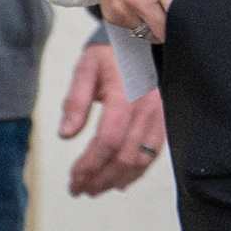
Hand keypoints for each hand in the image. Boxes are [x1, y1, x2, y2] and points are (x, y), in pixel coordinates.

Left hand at [59, 40, 168, 195]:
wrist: (139, 41)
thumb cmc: (109, 56)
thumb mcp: (84, 70)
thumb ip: (75, 101)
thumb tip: (65, 135)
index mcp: (126, 94)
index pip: (108, 139)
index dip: (90, 164)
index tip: (73, 178)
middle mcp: (148, 107)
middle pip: (125, 155)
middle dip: (100, 178)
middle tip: (79, 189)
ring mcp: (160, 115)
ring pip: (142, 159)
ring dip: (117, 179)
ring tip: (94, 189)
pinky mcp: (165, 121)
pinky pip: (153, 154)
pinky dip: (136, 172)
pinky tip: (119, 181)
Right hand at [86, 0, 198, 53]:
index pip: (181, 18)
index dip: (188, 19)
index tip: (189, 15)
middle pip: (164, 32)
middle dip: (172, 25)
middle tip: (173, 12)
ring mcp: (123, 7)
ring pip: (146, 32)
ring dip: (153, 24)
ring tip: (154, 4)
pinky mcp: (109, 11)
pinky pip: (129, 27)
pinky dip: (136, 20)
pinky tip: (139, 3)